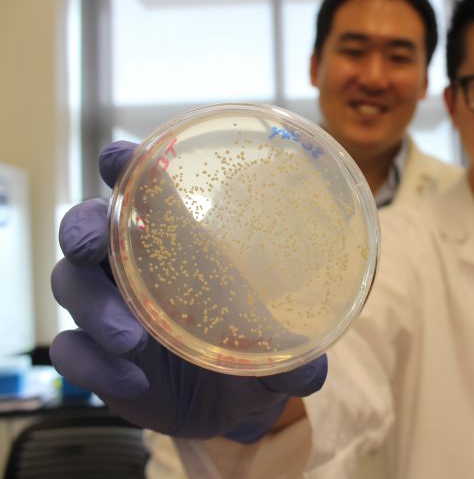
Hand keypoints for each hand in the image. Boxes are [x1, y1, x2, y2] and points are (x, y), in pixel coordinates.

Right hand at [50, 141, 326, 442]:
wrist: (231, 409)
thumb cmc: (254, 356)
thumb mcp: (279, 356)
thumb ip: (296, 360)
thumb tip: (312, 371)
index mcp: (179, 246)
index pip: (144, 193)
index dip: (125, 167)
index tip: (117, 156)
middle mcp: (135, 270)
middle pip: (85, 227)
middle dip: (80, 228)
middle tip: (89, 245)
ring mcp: (110, 310)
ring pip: (69, 284)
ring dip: (94, 309)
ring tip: (133, 342)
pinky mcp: (95, 356)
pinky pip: (70, 351)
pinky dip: (94, 365)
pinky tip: (133, 382)